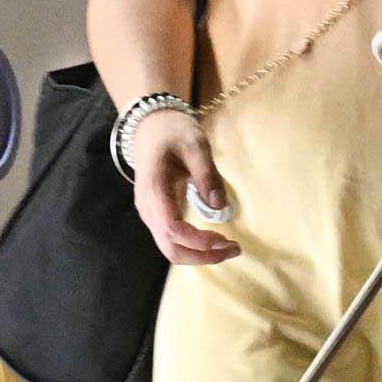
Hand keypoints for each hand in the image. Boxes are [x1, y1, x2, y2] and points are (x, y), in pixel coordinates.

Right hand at [128, 111, 234, 266]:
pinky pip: (171, 239)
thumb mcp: (195, 145)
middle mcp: (148, 208)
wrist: (150, 125)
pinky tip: (212, 240)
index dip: (198, 241)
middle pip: (170, 249)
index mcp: (154, 191)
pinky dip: (192, 246)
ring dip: (198, 254)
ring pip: (170, 248)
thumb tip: (220, 206)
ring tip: (227, 247)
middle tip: (232, 249)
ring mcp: (150, 213)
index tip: (225, 238)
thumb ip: (207, 174)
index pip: (172, 229)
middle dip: (202, 256)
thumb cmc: (172, 132)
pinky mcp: (157, 214)